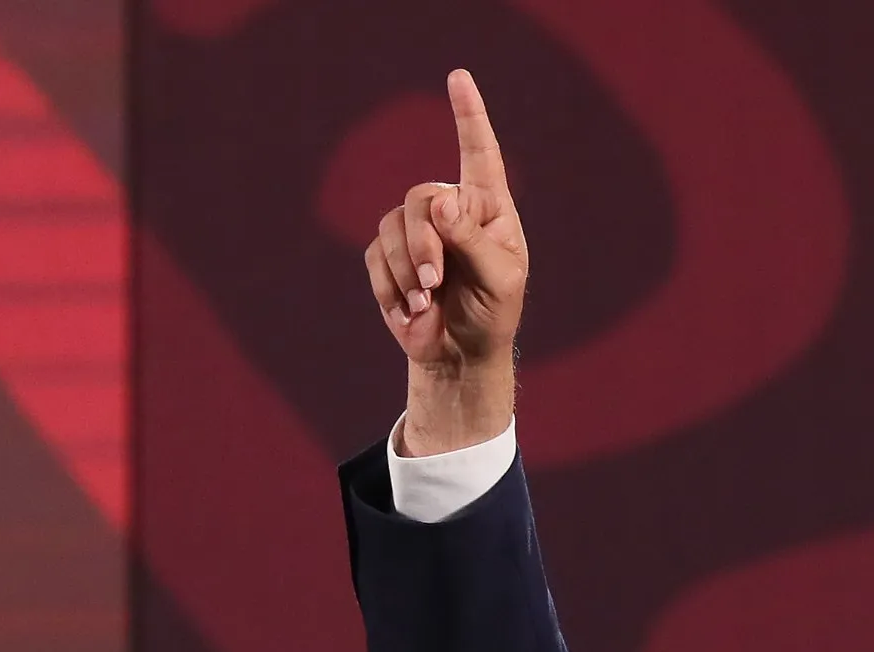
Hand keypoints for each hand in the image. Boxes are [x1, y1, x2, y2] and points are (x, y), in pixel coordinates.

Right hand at [365, 69, 526, 454]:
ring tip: (428, 304)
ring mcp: (416, 231)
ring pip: (392, 226)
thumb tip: (439, 201)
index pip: (478, 154)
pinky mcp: (388, 257)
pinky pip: (376, 257)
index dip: (469, 115)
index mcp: (488, 208)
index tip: (458, 77)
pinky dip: (391, 288)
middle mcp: (450, 210)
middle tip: (436, 284)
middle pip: (421, 199)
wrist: (460, 353)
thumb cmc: (492, 314)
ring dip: (408, 272)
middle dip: (424, 245)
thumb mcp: (497, 280)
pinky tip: (412, 311)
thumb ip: (470, 239)